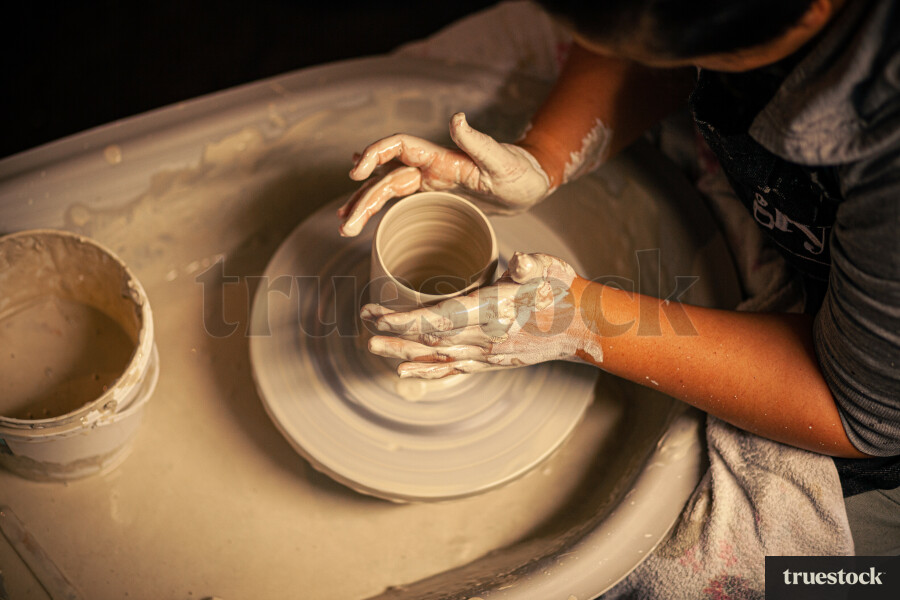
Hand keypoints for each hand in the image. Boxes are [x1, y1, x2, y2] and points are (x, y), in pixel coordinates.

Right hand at [338, 112, 552, 236]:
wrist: (530, 187)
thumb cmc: (520, 174)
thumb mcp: (502, 161)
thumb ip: (478, 142)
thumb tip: (456, 118)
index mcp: (442, 157)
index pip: (399, 147)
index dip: (374, 154)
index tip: (356, 173)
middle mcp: (431, 167)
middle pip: (386, 178)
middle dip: (363, 199)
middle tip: (345, 225)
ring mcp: (431, 182)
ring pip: (388, 191)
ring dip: (365, 206)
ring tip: (345, 226)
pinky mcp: (435, 196)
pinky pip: (400, 201)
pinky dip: (380, 208)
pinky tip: (362, 213)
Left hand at [360, 252, 600, 378]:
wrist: (582, 326)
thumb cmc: (561, 291)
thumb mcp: (548, 269)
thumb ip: (531, 266)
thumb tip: (521, 261)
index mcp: (491, 313)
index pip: (436, 320)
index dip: (402, 320)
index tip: (375, 314)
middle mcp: (485, 339)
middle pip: (428, 340)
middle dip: (394, 334)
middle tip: (364, 327)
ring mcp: (488, 355)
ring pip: (436, 357)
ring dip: (402, 354)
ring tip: (373, 348)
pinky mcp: (492, 362)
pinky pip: (453, 370)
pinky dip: (427, 371)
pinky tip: (406, 372)